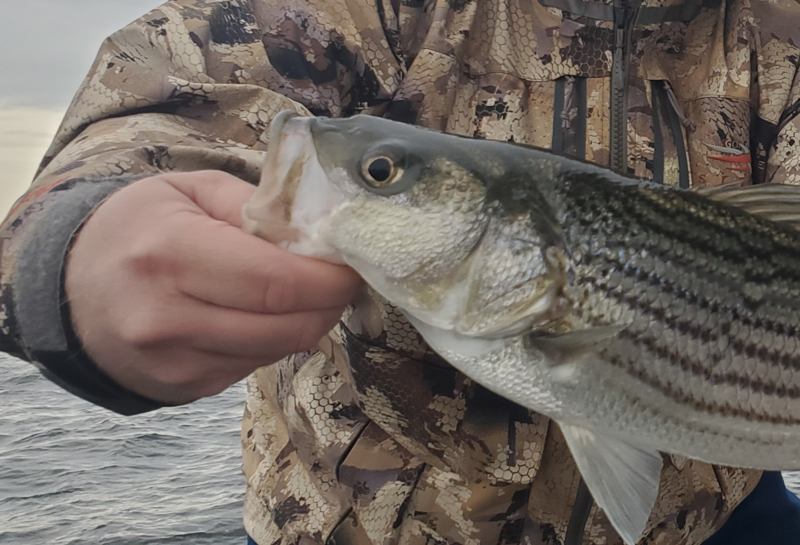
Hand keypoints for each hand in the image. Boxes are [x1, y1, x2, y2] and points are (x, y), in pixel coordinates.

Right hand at [65, 171, 361, 404]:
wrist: (69, 289)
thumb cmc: (135, 228)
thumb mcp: (188, 190)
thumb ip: (255, 204)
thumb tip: (319, 228)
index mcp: (170, 254)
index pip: (277, 283)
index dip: (330, 279)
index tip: (353, 265)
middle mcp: (167, 317)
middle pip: (288, 326)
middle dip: (330, 303)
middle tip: (340, 278)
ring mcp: (173, 362)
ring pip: (277, 351)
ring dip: (304, 322)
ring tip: (299, 291)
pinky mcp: (182, 388)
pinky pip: (253, 367)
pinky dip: (272, 340)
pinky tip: (259, 315)